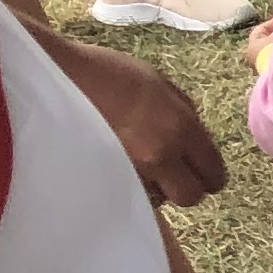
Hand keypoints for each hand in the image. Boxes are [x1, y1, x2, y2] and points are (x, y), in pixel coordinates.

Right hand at [55, 34, 225, 205]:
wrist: (58, 75)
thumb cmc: (108, 72)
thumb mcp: (160, 84)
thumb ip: (185, 114)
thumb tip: (195, 137)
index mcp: (182, 127)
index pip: (214, 172)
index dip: (210, 175)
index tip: (200, 172)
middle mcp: (161, 154)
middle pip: (190, 196)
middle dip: (185, 188)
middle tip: (172, 175)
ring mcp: (130, 171)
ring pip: (157, 201)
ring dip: (154, 189)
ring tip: (137, 166)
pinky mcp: (102, 181)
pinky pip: (127, 197)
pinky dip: (128, 189)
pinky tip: (116, 169)